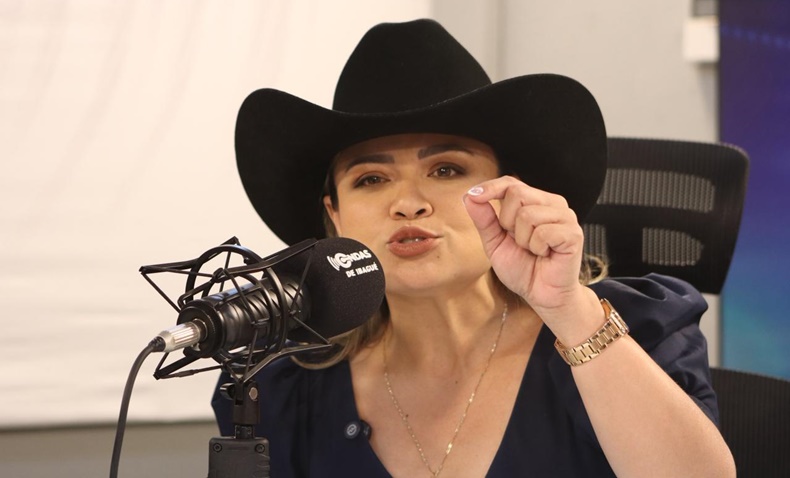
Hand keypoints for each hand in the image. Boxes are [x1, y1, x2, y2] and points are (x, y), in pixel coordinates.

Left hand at [462, 176, 586, 313]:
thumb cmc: (522, 269)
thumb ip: (484, 219)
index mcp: (535, 202)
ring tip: (534, 250)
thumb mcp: (495, 243)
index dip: (491, 187)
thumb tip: (469, 196)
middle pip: (517, 193)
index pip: (511, 183)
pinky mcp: (573, 233)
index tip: (474, 196)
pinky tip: (545, 254)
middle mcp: (552, 203)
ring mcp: (565, 216)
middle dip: (507, 222)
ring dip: (523, 240)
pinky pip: (543, 232)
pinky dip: (537, 248)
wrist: (543, 295)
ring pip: (528, 214)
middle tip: (519, 242)